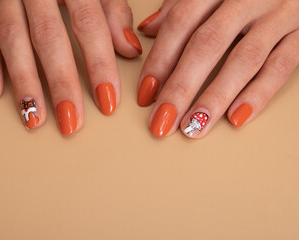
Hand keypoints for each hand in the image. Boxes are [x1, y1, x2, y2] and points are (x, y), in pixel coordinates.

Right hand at [0, 0, 141, 134]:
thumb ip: (114, 12)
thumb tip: (129, 49)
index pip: (88, 24)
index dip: (99, 64)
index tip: (108, 100)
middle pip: (48, 37)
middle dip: (60, 83)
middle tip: (70, 121)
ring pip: (12, 40)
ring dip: (23, 82)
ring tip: (34, 119)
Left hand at [137, 0, 298, 137]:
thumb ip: (181, 6)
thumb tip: (149, 29)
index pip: (181, 22)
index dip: (160, 60)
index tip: (145, 93)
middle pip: (207, 44)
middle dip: (181, 86)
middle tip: (163, 120)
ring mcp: (278, 14)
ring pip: (244, 59)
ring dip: (216, 97)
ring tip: (194, 127)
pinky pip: (283, 65)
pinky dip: (259, 93)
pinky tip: (236, 118)